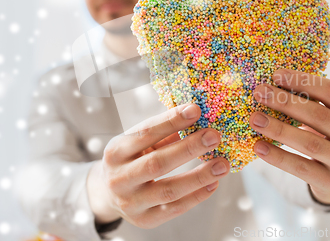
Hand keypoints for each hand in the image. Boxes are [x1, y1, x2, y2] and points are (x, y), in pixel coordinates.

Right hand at [86, 103, 229, 228]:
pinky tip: (214, 183)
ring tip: (222, 164)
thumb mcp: (138, 143)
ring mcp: (131, 202)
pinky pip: (175, 208)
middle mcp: (119, 178)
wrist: (108, 194)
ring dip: (199, 176)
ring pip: (169, 190)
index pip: (145, 133)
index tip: (195, 110)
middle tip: (214, 136)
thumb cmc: (131, 159)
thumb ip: (163, 132)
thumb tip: (196, 116)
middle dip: (189, 148)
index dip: (171, 121)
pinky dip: (197, 195)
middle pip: (157, 163)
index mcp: (116, 151)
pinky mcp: (145, 220)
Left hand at [249, 68, 329, 204]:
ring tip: (255, 119)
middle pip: (318, 115)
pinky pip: (300, 168)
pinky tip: (259, 146)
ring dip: (278, 129)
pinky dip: (278, 156)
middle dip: (285, 102)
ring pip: (309, 143)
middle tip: (259, 92)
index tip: (276, 74)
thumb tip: (273, 83)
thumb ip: (313, 103)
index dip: (303, 81)